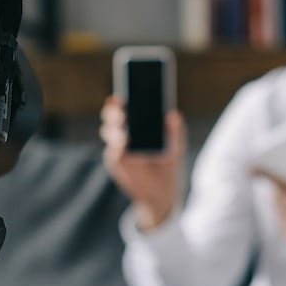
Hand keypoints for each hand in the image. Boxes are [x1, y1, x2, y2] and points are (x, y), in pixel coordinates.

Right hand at [100, 96, 185, 230]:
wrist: (163, 194)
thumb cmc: (169, 167)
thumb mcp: (177, 148)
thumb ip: (176, 132)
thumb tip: (174, 114)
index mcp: (137, 126)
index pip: (125, 107)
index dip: (122, 98)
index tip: (125, 91)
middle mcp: (124, 134)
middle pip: (112, 116)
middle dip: (114, 110)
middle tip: (121, 105)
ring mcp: (118, 148)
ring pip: (108, 131)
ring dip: (114, 126)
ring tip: (124, 124)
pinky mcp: (116, 163)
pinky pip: (113, 152)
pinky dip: (117, 146)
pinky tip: (124, 142)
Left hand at [257, 162, 285, 271]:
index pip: (281, 183)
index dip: (266, 174)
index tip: (253, 167)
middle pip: (278, 196)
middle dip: (276, 185)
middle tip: (273, 174)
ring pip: (279, 209)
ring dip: (279, 198)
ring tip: (281, 188)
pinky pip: (283, 222)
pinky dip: (285, 212)